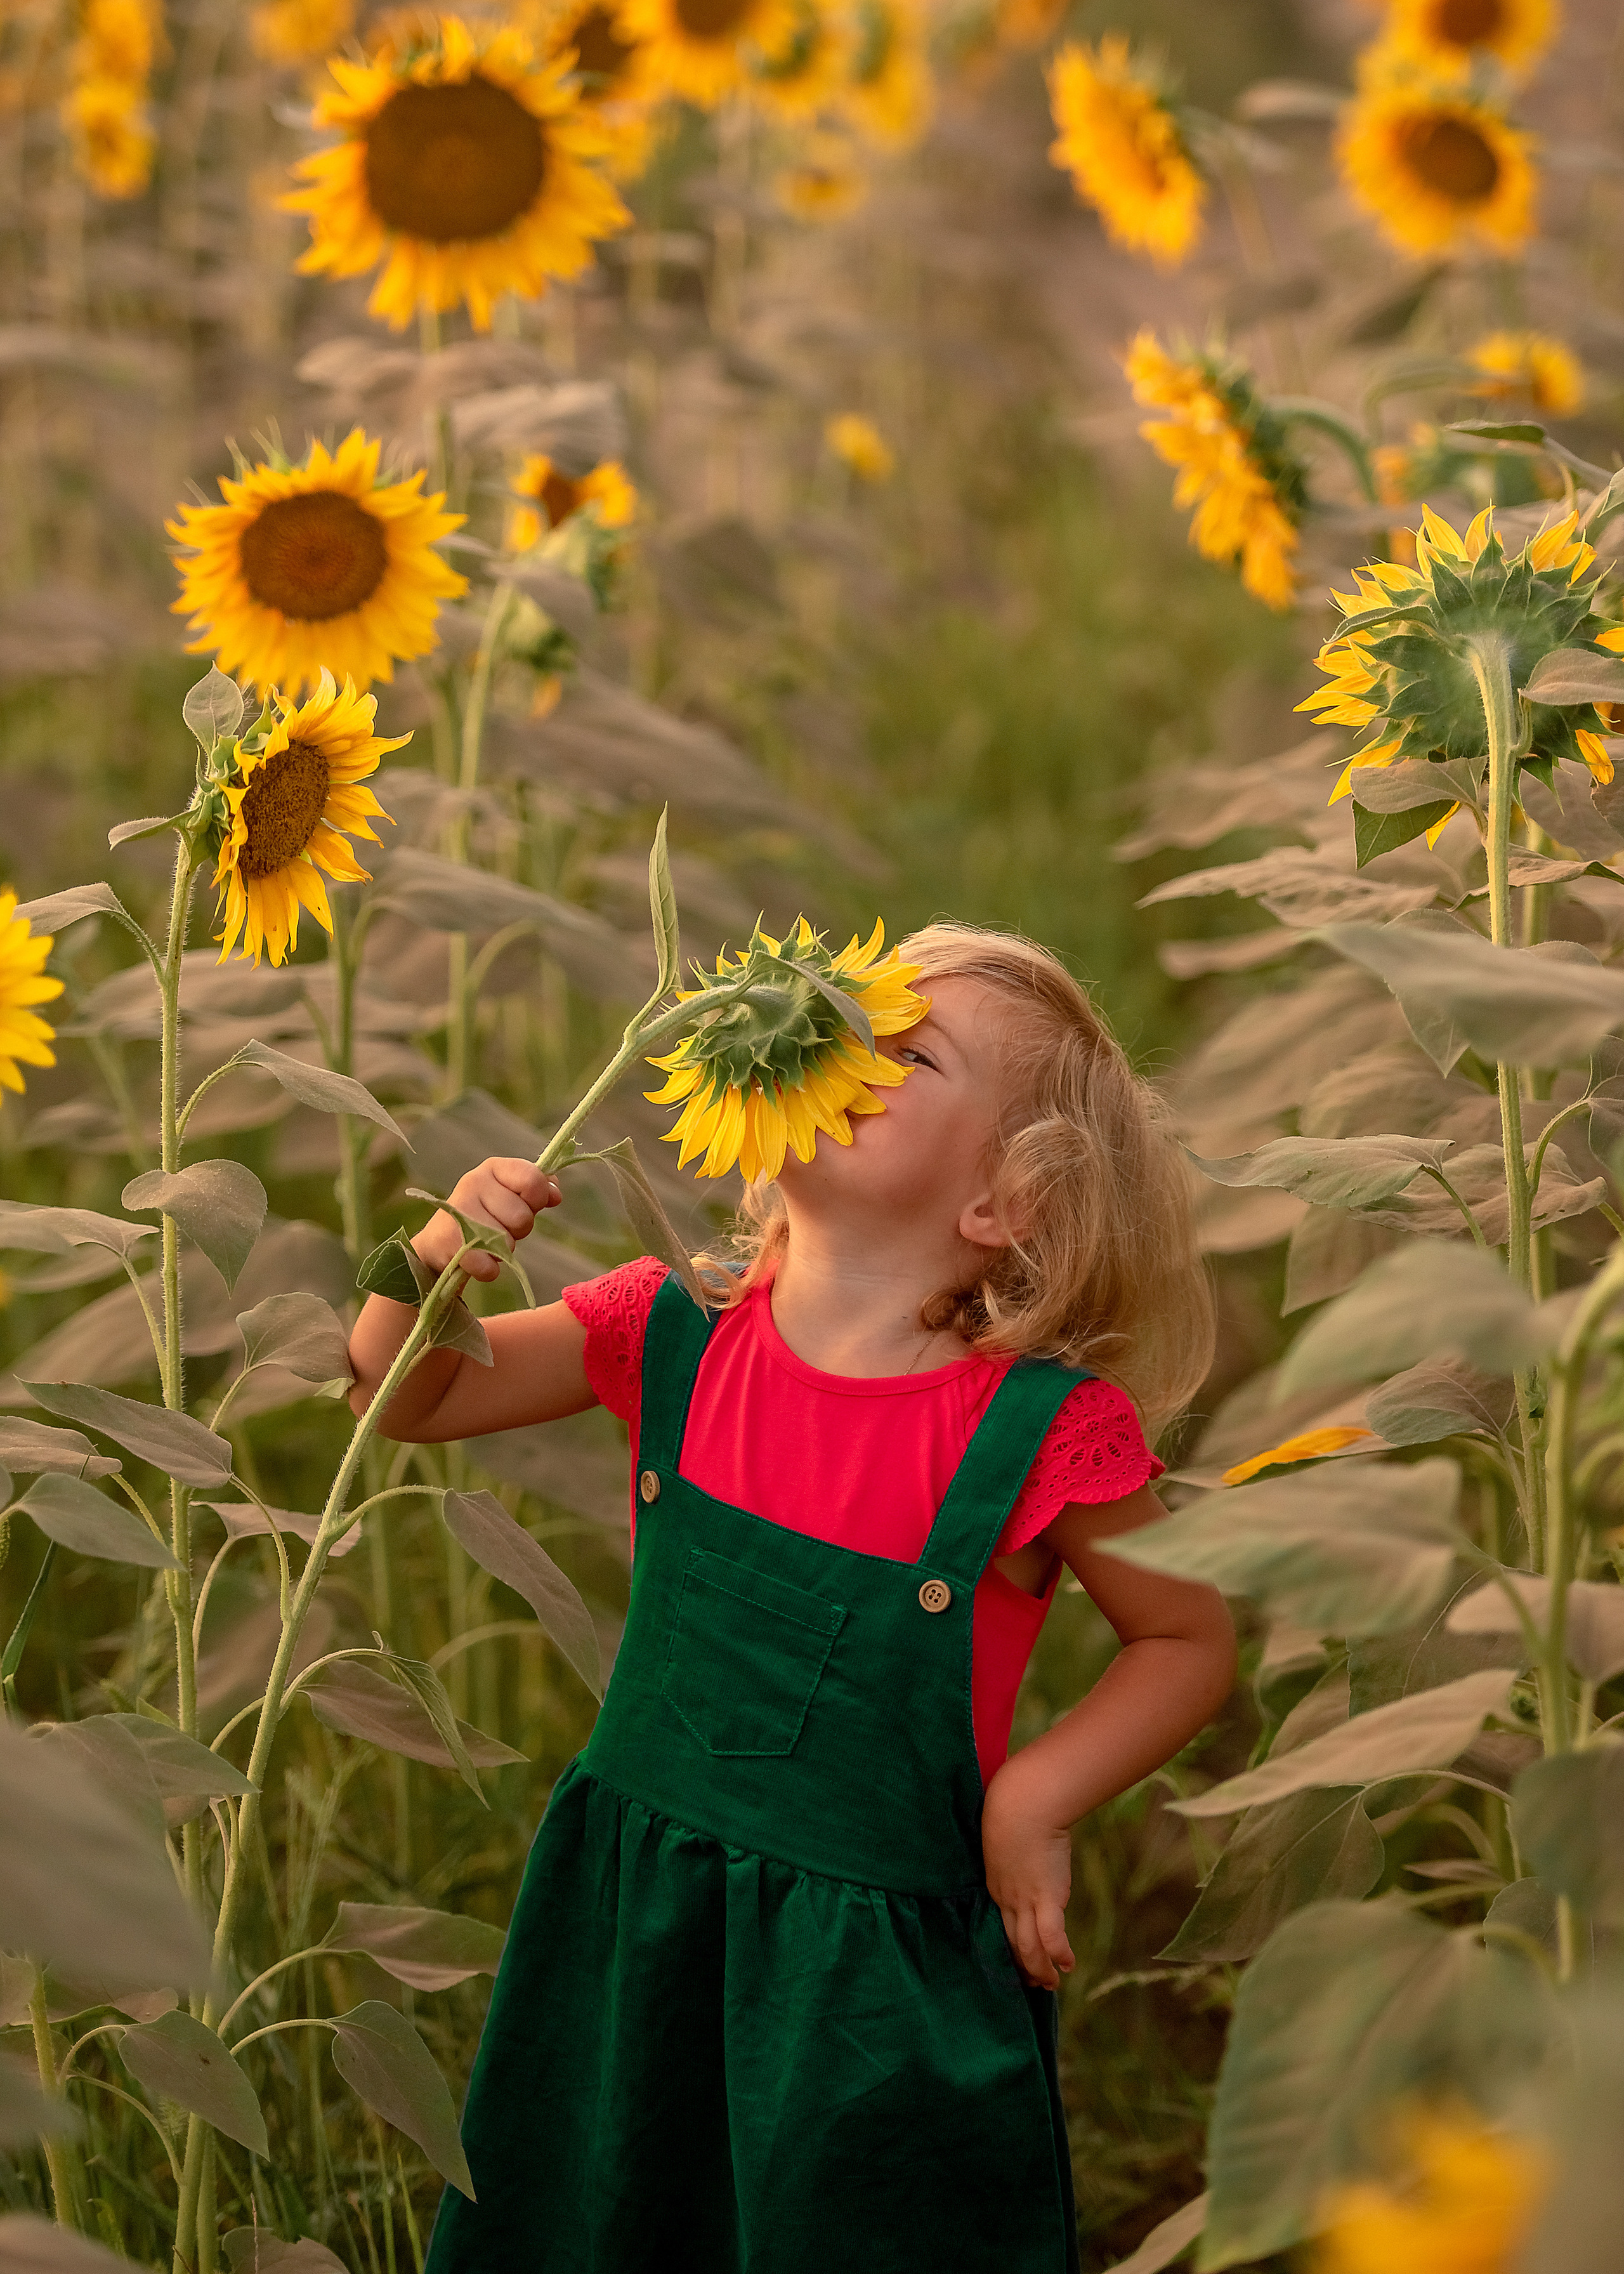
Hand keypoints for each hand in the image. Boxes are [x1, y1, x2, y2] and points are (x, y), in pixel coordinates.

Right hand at [413, 1157, 561, 1282]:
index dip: (537, 1199)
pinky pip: (488, 1265)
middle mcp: (474, 1181)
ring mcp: (459, 1209)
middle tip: (500, 1228)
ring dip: (503, 1249)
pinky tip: (478, 1259)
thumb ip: (538, 1190)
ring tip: (487, 1241)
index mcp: (494, 1167)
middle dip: (518, 1229)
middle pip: (523, 1216)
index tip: (527, 1205)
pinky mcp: (449, 1239)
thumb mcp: (514, 1196)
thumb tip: (555, 1193)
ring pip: (506, 1241)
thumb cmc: (486, 1214)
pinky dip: (488, 1269)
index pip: (533, 1180)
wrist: (442, 1240)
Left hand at [981, 1762, 1075, 1991]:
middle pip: (1013, 1943)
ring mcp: (1025, 1899)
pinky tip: (1068, 1965)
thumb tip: (1025, 1846)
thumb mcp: (1008, 1834)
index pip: (1003, 1925)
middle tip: (1035, 1983)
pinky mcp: (1045, 1895)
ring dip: (1040, 1969)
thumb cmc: (1014, 1806)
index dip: (1012, 1946)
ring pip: (1029, 1946)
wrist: (1023, 1802)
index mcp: (996, 1885)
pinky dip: (1058, 1953)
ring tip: (1050, 1984)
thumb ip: (1014, 1850)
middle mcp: (1007, 1899)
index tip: (1020, 1959)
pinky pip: (1051, 1934)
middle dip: (1024, 1966)